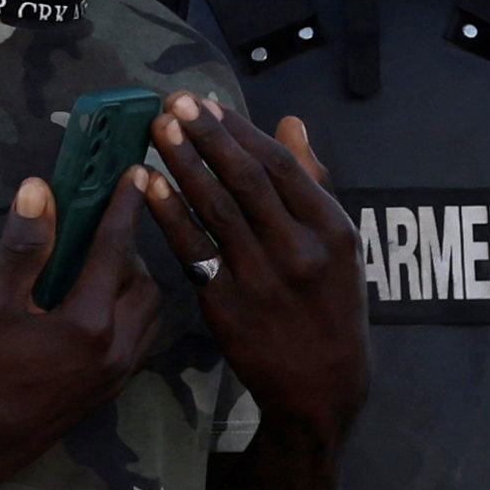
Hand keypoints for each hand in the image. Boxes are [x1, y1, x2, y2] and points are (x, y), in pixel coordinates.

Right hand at [0, 169, 167, 489]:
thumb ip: (24, 247)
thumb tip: (38, 190)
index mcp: (89, 323)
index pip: (115, 249)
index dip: (124, 206)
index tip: (136, 171)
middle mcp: (115, 348)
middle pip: (143, 280)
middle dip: (128, 247)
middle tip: (99, 226)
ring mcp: (117, 372)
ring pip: (149, 311)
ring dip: (133, 280)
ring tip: (98, 263)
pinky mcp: (111, 388)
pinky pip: (140, 337)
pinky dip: (131, 310)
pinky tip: (100, 302)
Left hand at [139, 94, 362, 453]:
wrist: (320, 386)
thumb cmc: (331, 306)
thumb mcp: (340, 245)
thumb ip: (313, 182)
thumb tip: (291, 124)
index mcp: (332, 229)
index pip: (280, 165)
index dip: (239, 130)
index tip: (207, 103)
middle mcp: (299, 250)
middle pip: (245, 180)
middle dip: (206, 136)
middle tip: (174, 103)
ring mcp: (261, 279)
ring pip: (215, 209)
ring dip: (183, 164)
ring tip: (157, 130)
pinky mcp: (227, 306)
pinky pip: (193, 250)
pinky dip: (170, 215)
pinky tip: (150, 187)